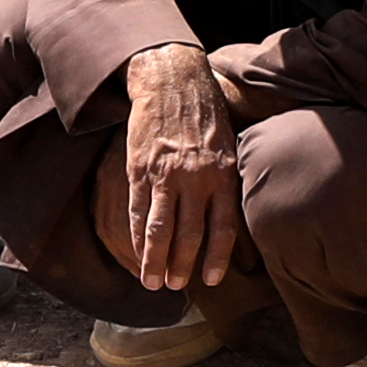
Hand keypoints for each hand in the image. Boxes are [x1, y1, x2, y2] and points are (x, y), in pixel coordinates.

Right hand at [112, 46, 236, 293]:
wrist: (172, 80)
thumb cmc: (204, 111)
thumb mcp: (228, 144)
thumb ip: (226, 179)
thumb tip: (230, 214)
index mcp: (222, 174)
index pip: (222, 228)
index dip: (216, 258)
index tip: (211, 280)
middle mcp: (196, 179)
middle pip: (189, 235)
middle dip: (181, 265)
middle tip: (175, 286)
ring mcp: (166, 175)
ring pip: (161, 229)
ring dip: (155, 260)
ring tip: (152, 282)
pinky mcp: (140, 169)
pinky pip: (139, 210)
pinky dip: (137, 235)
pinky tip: (137, 251)